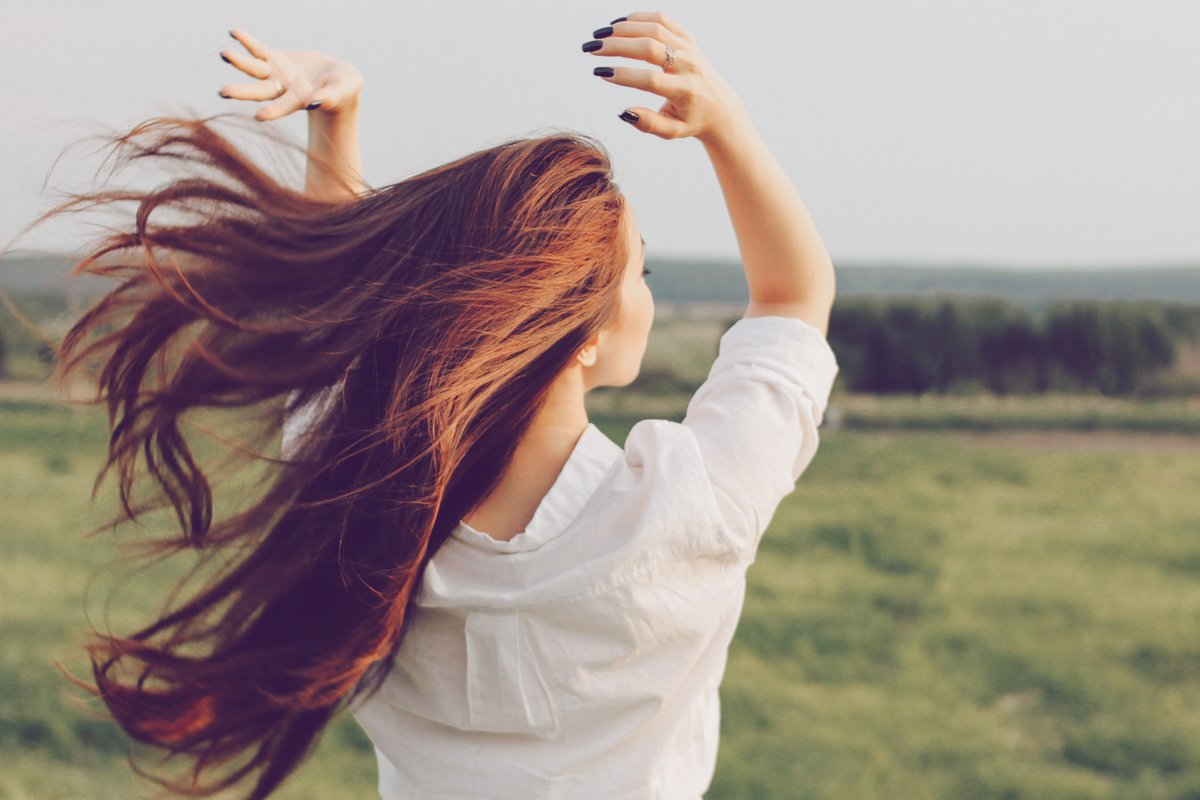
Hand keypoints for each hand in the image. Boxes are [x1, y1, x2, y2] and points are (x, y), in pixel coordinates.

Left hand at [218, 29, 363, 121]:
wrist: (337, 78)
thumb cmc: (344, 89)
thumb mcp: (342, 90)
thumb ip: (330, 97)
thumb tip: (316, 102)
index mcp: (299, 101)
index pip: (284, 107)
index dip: (274, 112)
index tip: (260, 117)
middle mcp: (283, 90)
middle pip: (260, 91)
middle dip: (242, 92)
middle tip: (223, 92)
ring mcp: (276, 74)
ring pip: (254, 69)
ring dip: (239, 62)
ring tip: (224, 54)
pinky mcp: (275, 59)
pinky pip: (258, 50)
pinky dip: (247, 42)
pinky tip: (233, 33)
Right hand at [582, 11, 747, 142]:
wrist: (718, 105)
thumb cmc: (690, 120)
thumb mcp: (671, 131)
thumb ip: (648, 124)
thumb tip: (624, 112)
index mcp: (685, 90)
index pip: (650, 80)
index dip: (624, 75)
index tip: (600, 73)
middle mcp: (689, 65)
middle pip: (649, 48)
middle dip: (616, 47)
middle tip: (591, 50)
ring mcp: (689, 48)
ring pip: (653, 28)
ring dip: (622, 29)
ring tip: (599, 37)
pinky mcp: (687, 37)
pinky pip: (660, 20)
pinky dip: (637, 19)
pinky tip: (617, 26)